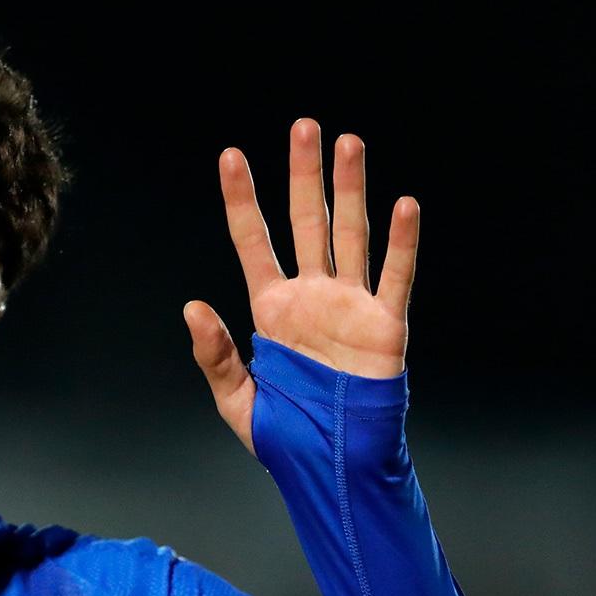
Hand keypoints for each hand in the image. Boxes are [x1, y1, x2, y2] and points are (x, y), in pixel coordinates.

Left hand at [183, 117, 418, 454]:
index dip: (242, 200)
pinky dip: (401, 243)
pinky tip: (404, 206)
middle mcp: (312, 295)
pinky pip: (394, 277)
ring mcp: (350, 305)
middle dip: (303, 175)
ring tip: (349, 143)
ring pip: (350, 234)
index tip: (230, 157)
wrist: (333, 469)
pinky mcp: (385, 325)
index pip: (252, 241)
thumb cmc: (287, 438)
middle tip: (303, 126)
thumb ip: (215, 355)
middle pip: (306, 221)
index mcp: (271, 309)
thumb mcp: (237, 400)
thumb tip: (191, 306)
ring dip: (351, 189)